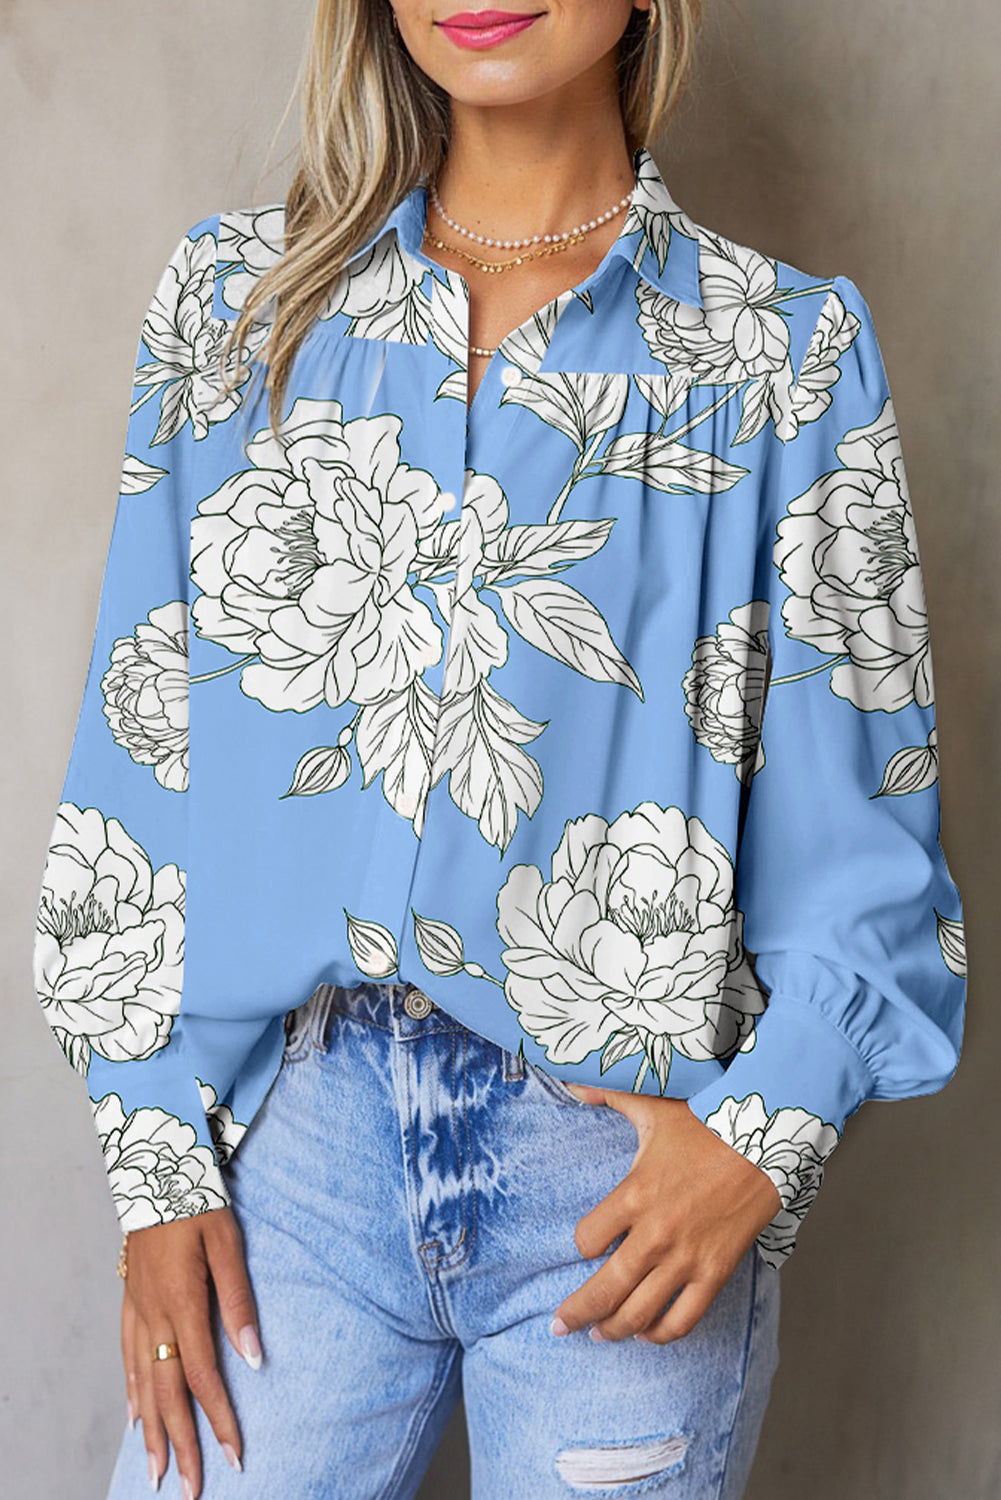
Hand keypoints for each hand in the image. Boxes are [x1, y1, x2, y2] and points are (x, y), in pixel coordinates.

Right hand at [120, 1206, 261, 1495]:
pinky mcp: (129, 1299)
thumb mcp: (228, 1243)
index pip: (203, 1376)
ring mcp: (136, 1308)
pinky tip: (134, 1414)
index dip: (219, 1420)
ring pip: (140, 1382)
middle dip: (181, 1443)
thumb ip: (239, 1301)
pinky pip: (126, 1356)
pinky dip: (130, 1391)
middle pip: (166, 1392)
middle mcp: (154, 1314)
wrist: (154, 1168)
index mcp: (182, 1302)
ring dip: (152, 1429)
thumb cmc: (199, 1201)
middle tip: (192, 1488)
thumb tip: (254, 1357)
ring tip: (159, 1470)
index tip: (234, 1455)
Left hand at [551, 1084, 782, 1345]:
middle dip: (577, 1312)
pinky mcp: (716, 1272)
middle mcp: (656, 1234)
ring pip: (640, 1313)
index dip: (580, 1245)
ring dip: (614, 1329)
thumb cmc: (706, 1124)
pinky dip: (661, 1334)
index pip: (586, 1240)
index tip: (584, 1245)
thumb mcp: (653, 1107)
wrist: (767, 1142)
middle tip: (560, 1326)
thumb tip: (571, 1082)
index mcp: (634, 1194)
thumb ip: (608, 1095)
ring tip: (599, 1335)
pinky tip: (647, 1333)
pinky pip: (684, 1319)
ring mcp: (687, 1258)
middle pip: (604, 1289)